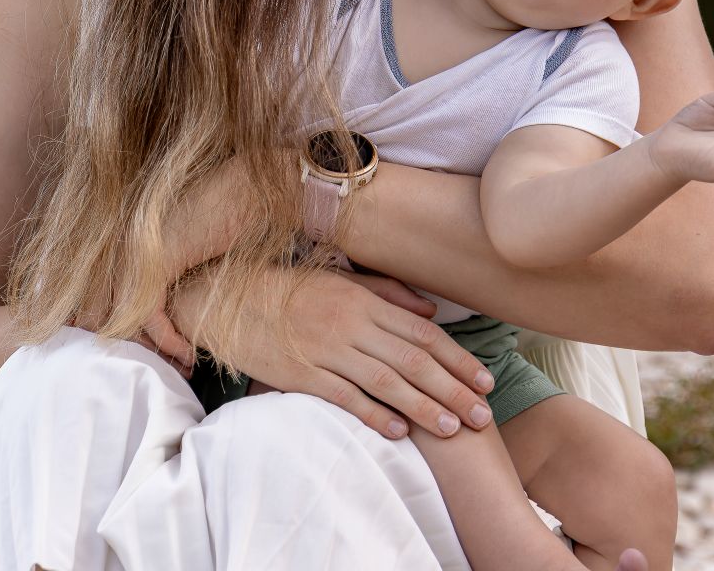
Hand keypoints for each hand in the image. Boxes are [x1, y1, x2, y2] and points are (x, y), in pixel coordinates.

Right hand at [174, 265, 495, 439]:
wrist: (229, 297)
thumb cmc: (291, 289)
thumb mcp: (343, 282)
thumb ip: (389, 294)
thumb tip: (431, 314)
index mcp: (363, 300)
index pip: (422, 333)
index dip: (457, 358)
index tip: (485, 381)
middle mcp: (351, 323)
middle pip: (412, 360)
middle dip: (452, 388)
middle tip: (483, 415)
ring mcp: (326, 349)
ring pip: (385, 380)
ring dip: (423, 406)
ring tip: (452, 428)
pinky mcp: (300, 374)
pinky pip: (343, 395)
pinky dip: (373, 414)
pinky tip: (398, 431)